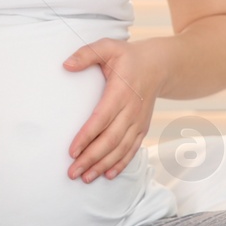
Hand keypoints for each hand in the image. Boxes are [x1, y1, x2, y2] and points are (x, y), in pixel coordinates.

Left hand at [62, 38, 165, 182]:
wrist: (159, 65)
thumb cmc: (128, 57)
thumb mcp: (107, 47)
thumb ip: (86, 54)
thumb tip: (65, 65)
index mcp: (120, 92)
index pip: (101, 118)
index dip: (87, 136)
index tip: (72, 151)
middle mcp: (131, 110)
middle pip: (110, 140)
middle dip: (91, 158)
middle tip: (72, 172)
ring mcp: (139, 121)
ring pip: (121, 149)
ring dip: (104, 165)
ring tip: (86, 177)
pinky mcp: (143, 127)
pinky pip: (133, 149)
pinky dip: (122, 163)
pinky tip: (109, 175)